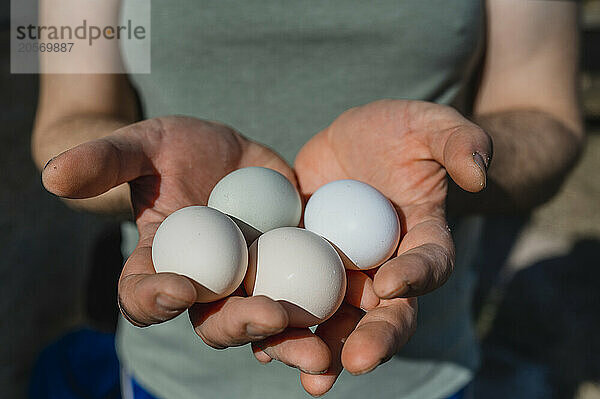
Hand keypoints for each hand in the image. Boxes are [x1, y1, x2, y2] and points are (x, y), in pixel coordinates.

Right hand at [41, 116, 319, 356]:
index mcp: (162, 266)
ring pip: (266, 322)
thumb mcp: (141, 145)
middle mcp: (206, 287)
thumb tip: (52, 177)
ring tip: (319, 349)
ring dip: (291, 339)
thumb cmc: (174, 148)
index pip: (145, 294)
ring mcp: (250, 282)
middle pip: (215, 322)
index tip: (176, 287)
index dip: (153, 298)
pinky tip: (347, 319)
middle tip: (268, 317)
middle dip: (240, 326)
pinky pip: (307, 297)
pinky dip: (325, 314)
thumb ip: (104, 161)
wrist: (226, 152)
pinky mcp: (291, 268)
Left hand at [269, 99, 490, 395]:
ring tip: (309, 373)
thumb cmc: (404, 131)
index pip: (430, 264)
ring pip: (338, 318)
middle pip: (385, 312)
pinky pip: (296, 296)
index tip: (392, 281)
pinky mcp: (305, 262)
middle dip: (373, 338)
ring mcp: (343, 270)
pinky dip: (282, 322)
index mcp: (423, 242)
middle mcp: (386, 268)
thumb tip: (478, 174)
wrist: (359, 140)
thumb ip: (460, 142)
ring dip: (324, 348)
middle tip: (356, 361)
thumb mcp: (433, 125)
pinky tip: (263, 342)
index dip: (416, 275)